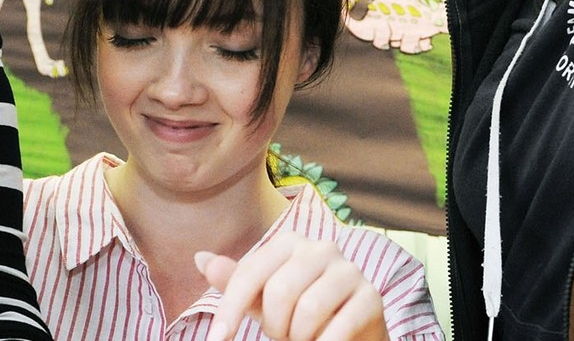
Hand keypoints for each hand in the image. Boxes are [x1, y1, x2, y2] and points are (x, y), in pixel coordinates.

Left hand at [195, 232, 388, 340]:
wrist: (350, 333)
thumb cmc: (299, 314)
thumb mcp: (262, 300)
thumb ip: (236, 281)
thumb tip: (201, 259)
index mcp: (290, 242)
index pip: (250, 273)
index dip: (229, 309)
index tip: (217, 340)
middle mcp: (322, 247)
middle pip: (280, 291)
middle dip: (275, 326)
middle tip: (283, 336)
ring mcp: (350, 270)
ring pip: (309, 309)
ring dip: (299, 336)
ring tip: (304, 337)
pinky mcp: (372, 297)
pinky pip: (337, 328)